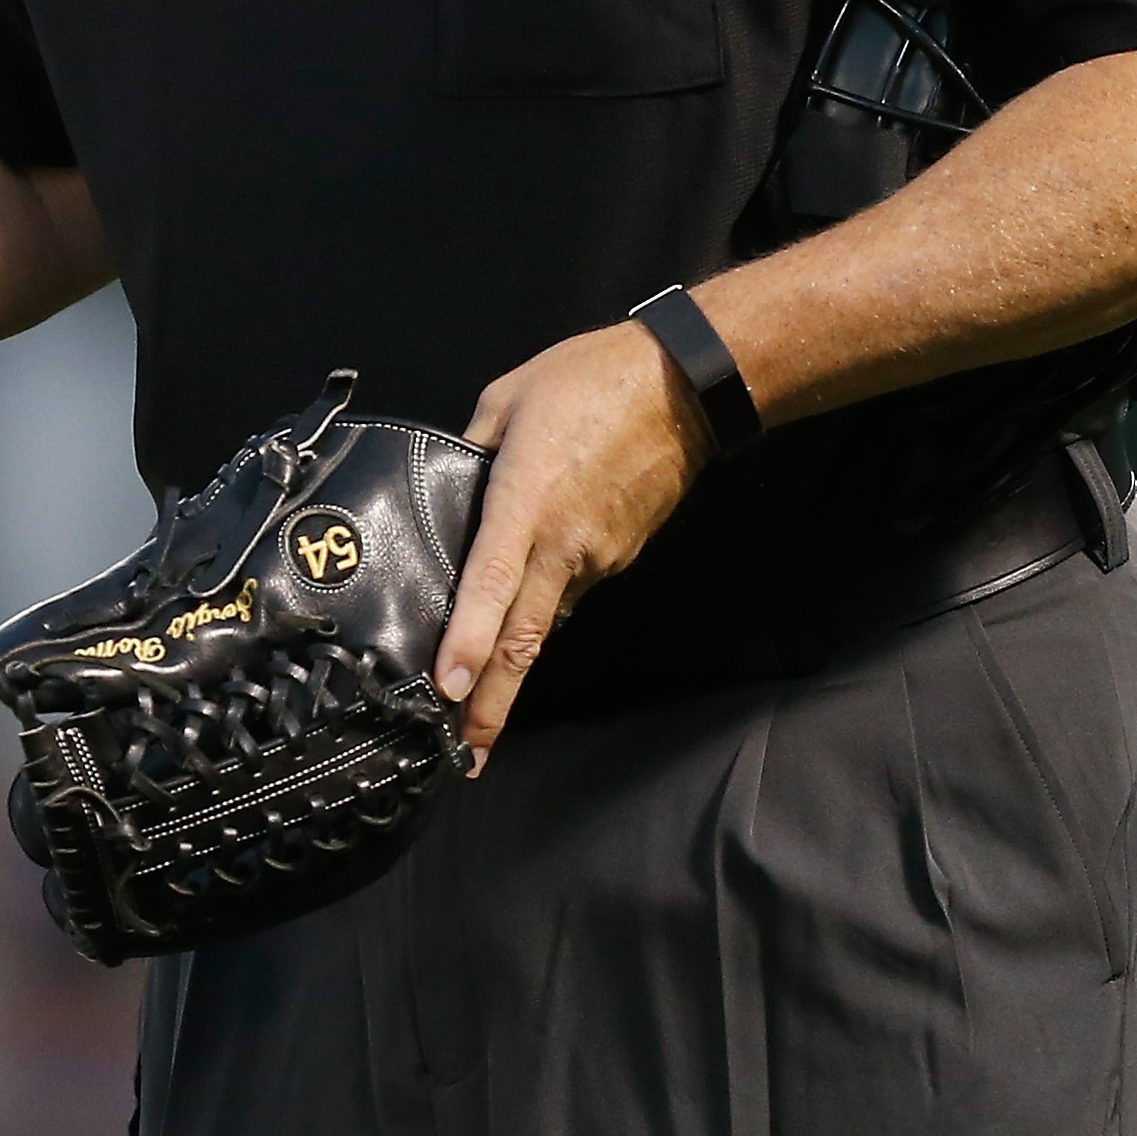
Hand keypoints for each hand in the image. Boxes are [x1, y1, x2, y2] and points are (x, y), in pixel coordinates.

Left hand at [434, 321, 707, 755]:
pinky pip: (570, 592)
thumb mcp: (506, 400)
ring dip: (512, 667)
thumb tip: (449, 486)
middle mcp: (564, 545)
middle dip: (492, 703)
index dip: (468, 640)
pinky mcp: (620, 555)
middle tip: (464, 756)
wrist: (687, 384)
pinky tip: (516, 628)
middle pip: (523, 638)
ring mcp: (598, 557)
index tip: (449, 692)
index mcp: (527, 504)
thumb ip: (470, 449)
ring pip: (546, 621)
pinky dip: (540, 616)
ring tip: (478, 709)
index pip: (491, 584)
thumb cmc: (588, 379)